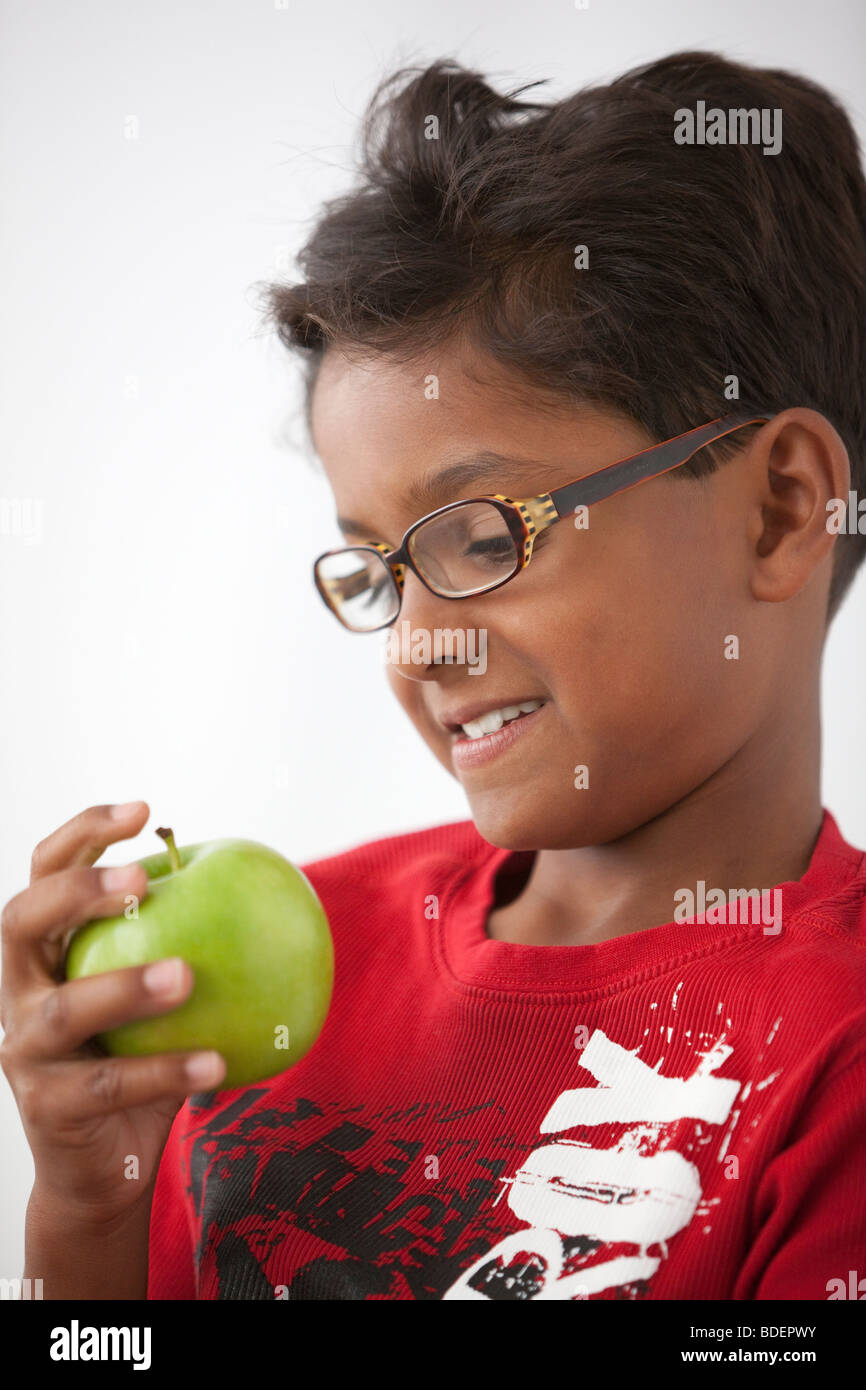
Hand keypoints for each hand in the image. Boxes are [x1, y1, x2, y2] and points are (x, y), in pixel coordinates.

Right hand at [0, 801, 224, 1224]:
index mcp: (47, 948)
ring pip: (62, 1011)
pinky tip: (217, 1062)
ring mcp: (24, 1051)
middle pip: (22, 921)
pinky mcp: (47, 1107)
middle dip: (76, 892)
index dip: (85, 833)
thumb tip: (276, 889)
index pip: (46, 872)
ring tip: (186, 975)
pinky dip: (165, 1072)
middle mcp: (20, 989)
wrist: (105, 1164)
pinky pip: (109, 1085)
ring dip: (124, 987)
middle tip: (141, 880)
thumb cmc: (142, 1056)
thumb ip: (190, 941)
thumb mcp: (160, 995)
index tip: (146, 809)